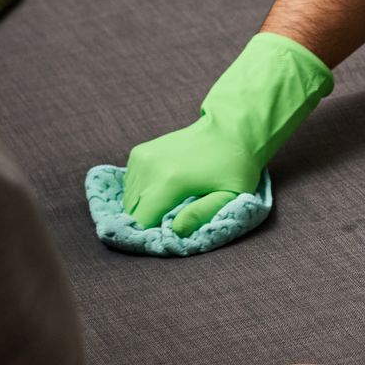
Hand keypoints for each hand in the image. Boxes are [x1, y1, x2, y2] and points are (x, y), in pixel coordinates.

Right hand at [123, 32, 333, 234]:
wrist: (230, 129)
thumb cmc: (235, 167)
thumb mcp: (230, 195)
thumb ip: (202, 215)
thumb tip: (175, 231)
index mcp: (169, 181)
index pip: (140, 222)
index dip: (153, 234)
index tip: (171, 233)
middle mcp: (148, 167)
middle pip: (132, 213)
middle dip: (149, 222)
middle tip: (176, 218)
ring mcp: (141, 157)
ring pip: (129, 200)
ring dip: (145, 207)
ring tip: (173, 201)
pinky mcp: (138, 153)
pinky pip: (131, 185)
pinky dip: (143, 192)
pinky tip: (165, 187)